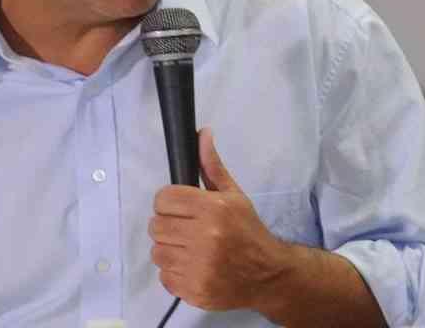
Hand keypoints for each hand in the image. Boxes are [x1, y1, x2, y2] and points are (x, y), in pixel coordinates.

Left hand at [148, 128, 294, 311]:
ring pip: (157, 252)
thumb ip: (212, 166)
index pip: (163, 199)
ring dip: (169, 249)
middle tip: (185, 229)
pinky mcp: (194, 290)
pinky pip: (164, 276)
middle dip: (167, 225)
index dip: (169, 202)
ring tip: (189, 248)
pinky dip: (174, 272)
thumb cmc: (249, 232)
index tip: (180, 207)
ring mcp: (199, 267)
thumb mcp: (234, 195)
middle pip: (156, 225)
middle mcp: (205, 238)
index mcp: (213, 209)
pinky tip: (192, 266)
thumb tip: (202, 134)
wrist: (269, 275)